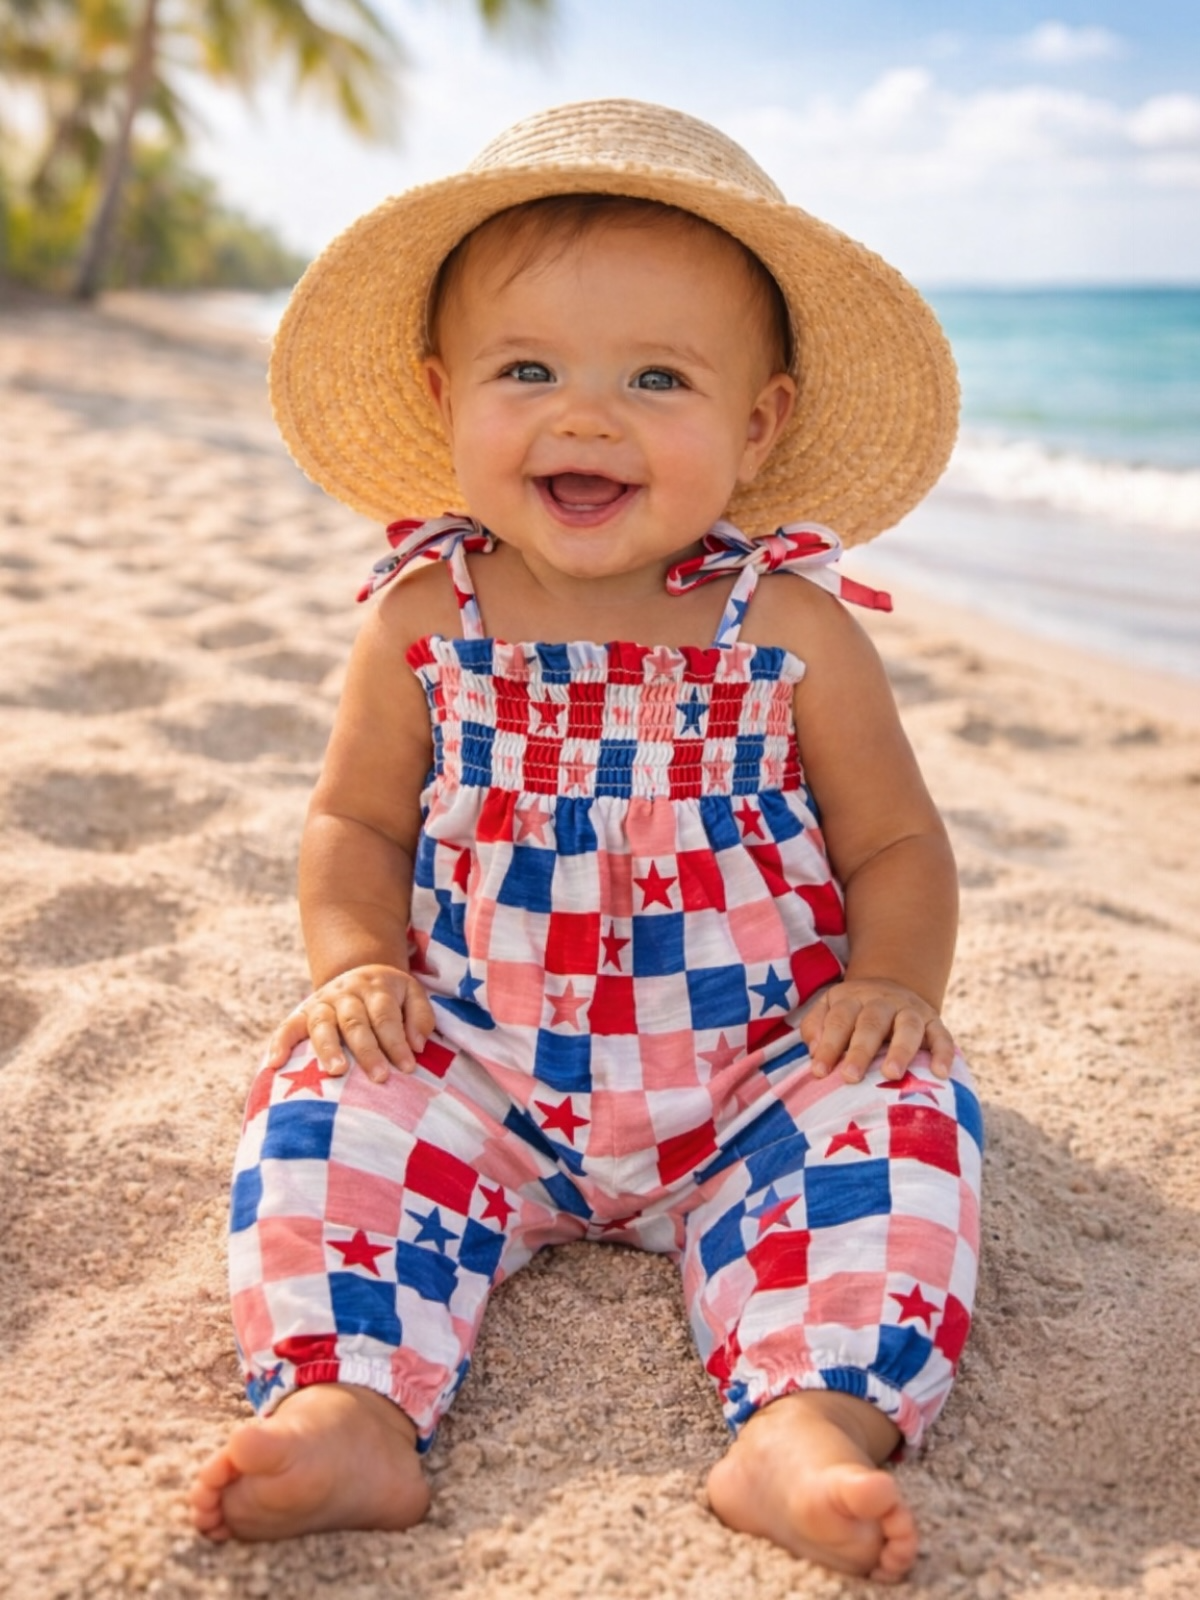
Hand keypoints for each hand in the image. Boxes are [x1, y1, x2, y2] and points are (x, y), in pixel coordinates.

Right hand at [266, 964, 436, 1083]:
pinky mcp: (302, 1014)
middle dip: (367, 1050)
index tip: (408, 1067)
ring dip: (329, 1048)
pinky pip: (287, 1027)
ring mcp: (322, 1002)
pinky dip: (280, 1043)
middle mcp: (347, 993)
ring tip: (337, 1072)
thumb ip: (420, 1017)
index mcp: (376, 988)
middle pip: (355, 1022)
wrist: (359, 972)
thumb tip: (417, 1046)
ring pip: (322, 1024)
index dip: (396, 1041)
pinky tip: (275, 1064)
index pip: (386, 1016)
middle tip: (380, 1077)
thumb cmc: (390, 995)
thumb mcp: (412, 994)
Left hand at [799, 978, 955, 1082]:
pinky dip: (943, 1053)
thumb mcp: (829, 1007)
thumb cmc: (853, 1011)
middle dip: (861, 1051)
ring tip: (892, 1074)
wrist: (892, 986)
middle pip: (871, 1023)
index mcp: (852, 999)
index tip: (819, 1072)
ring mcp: (910, 1011)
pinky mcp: (934, 1021)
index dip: (829, 1046)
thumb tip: (814, 1050)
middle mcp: (882, 1002)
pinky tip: (940, 1073)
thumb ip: (816, 1026)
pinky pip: (942, 1036)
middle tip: (851, 1077)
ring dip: (900, 1050)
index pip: (839, 1020)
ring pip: (908, 1026)